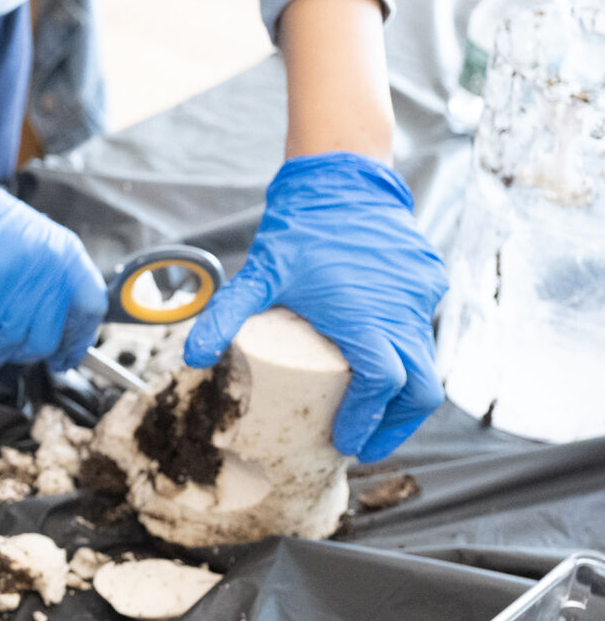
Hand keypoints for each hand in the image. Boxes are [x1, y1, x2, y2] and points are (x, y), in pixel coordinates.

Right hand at [0, 149, 105, 375]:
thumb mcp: (26, 246)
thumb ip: (40, 283)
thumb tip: (40, 331)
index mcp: (66, 254)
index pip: (89, 309)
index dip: (77, 341)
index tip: (64, 359)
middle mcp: (51, 266)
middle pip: (46, 335)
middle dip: (20, 355)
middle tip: (1, 357)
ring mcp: (21, 278)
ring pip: (11, 341)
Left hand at [182, 152, 445, 461]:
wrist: (343, 176)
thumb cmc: (299, 228)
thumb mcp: (256, 276)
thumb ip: (224, 317)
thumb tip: (191, 359)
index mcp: (366, 315)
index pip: (383, 384)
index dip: (368, 420)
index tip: (345, 441)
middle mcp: (403, 309)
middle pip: (421, 388)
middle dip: (395, 425)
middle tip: (361, 445)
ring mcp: (421, 295)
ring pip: (428, 361)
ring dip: (404, 395)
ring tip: (372, 417)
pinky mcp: (428, 280)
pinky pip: (424, 327)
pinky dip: (408, 355)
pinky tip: (381, 366)